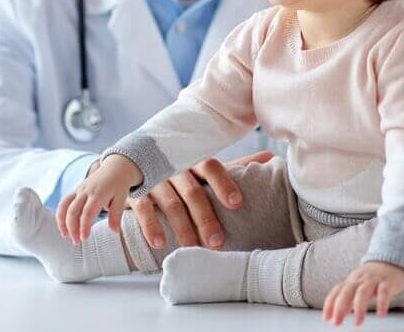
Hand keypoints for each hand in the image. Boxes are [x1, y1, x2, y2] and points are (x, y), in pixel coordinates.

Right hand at [56, 154, 142, 243]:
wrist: (115, 167)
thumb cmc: (119, 184)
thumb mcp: (122, 197)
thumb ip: (116, 214)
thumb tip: (114, 231)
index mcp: (98, 193)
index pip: (87, 212)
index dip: (84, 226)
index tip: (84, 238)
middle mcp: (86, 191)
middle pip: (73, 210)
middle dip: (72, 227)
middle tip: (76, 242)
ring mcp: (79, 190)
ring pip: (65, 205)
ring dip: (62, 221)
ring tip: (65, 235)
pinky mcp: (76, 190)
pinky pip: (64, 202)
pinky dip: (61, 214)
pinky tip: (64, 226)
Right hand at [128, 150, 274, 249]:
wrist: (133, 169)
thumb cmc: (180, 173)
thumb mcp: (204, 169)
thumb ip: (235, 165)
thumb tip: (270, 157)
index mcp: (194, 160)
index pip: (211, 167)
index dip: (224, 184)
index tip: (237, 204)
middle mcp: (174, 168)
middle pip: (193, 191)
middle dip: (205, 217)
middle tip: (217, 242)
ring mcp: (154, 180)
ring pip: (170, 203)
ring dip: (182, 227)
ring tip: (192, 248)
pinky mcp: (135, 193)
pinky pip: (143, 209)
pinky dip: (151, 226)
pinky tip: (160, 243)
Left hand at [323, 262, 403, 325]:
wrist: (391, 262)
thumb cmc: (372, 278)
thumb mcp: (358, 286)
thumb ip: (348, 300)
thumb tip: (337, 315)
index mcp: (351, 281)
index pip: (337, 291)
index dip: (330, 304)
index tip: (326, 318)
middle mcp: (360, 279)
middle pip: (347, 291)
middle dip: (340, 307)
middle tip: (337, 322)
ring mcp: (373, 280)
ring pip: (363, 292)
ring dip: (359, 307)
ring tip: (358, 322)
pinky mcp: (387, 282)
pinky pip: (384, 292)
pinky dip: (382, 303)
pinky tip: (381, 314)